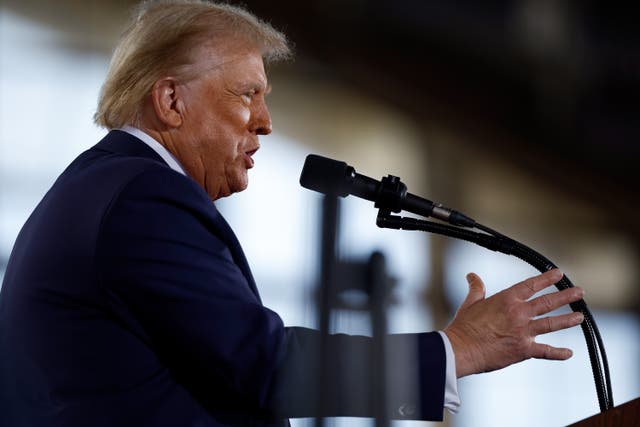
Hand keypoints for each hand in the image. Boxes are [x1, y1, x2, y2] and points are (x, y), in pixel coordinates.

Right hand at [444, 269, 584, 377]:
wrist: (461, 348)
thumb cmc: (464, 326)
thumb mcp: (470, 303)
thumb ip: (476, 288)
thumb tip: (472, 276)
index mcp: (506, 299)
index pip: (530, 285)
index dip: (546, 278)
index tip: (558, 273)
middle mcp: (518, 313)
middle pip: (547, 302)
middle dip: (565, 296)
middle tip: (579, 292)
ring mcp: (523, 332)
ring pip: (551, 323)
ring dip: (567, 320)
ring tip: (580, 316)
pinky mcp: (523, 350)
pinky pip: (545, 351)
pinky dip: (558, 353)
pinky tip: (569, 353)